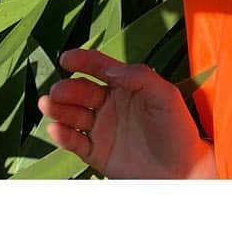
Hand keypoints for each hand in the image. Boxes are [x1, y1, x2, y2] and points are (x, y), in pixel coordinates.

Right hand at [38, 48, 215, 179]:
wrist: (183, 172)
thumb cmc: (178, 129)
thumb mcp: (165, 95)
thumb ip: (139, 76)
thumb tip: (110, 69)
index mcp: (126, 86)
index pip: (99, 68)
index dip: (82, 61)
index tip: (66, 59)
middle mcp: (110, 105)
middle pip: (81, 91)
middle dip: (67, 89)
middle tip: (57, 92)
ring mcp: (102, 129)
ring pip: (73, 115)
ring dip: (58, 109)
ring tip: (47, 105)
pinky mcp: (98, 153)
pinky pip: (75, 142)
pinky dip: (62, 135)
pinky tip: (56, 129)